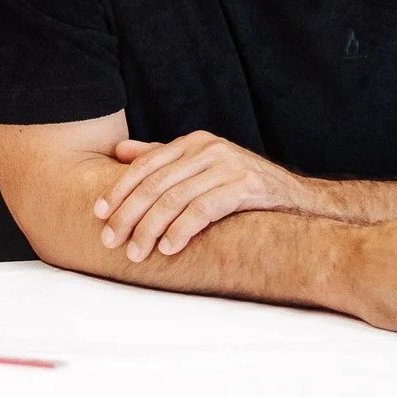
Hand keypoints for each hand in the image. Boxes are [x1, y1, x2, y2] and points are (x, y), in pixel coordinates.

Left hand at [94, 132, 313, 259]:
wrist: (298, 200)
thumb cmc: (243, 187)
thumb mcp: (201, 168)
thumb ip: (163, 159)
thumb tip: (120, 152)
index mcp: (192, 143)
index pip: (145, 165)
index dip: (118, 190)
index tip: (98, 213)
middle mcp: (207, 149)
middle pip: (155, 184)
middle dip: (128, 215)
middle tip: (110, 241)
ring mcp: (228, 165)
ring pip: (175, 198)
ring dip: (150, 229)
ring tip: (136, 253)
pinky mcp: (246, 185)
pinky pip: (204, 208)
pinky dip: (182, 229)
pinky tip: (169, 248)